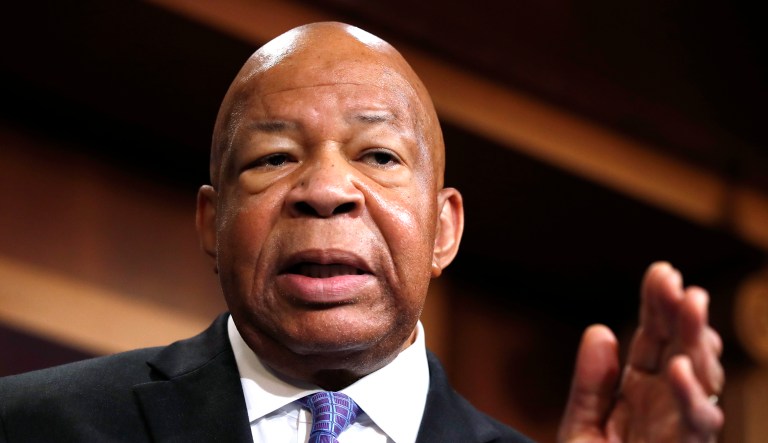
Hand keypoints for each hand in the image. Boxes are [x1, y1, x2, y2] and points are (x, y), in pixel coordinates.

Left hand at [558, 262, 723, 441]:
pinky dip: (691, 396)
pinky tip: (680, 369)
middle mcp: (666, 402)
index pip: (654, 338)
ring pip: (699, 378)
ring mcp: (680, 426)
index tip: (662, 272)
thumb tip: (600, 330)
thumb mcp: (581, 424)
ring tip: (691, 306)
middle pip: (681, 350)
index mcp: (641, 388)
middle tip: (680, 283)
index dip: (659, 306)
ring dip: (697, 341)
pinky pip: (696, 424)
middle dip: (682, 315)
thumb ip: (590, 382)